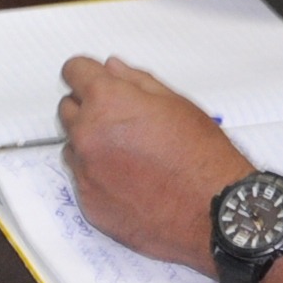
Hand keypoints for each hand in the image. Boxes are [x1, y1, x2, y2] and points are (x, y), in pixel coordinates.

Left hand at [58, 56, 252, 271]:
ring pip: (73, 146)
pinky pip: (83, 180)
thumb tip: (112, 69)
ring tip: (130, 156)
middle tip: (121, 122)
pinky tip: (131, 182)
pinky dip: (99, 178)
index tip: (93, 80)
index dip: (86, 74)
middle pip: (68, 108)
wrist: (214, 213)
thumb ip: (136, 81)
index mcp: (106, 101)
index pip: (73, 71)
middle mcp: (87, 134)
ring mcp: (85, 171)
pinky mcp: (88, 203)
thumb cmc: (203, 159)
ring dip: (91, 145)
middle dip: (89, 109)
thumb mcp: (177, 104)